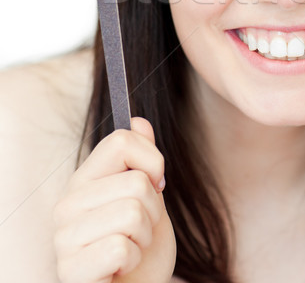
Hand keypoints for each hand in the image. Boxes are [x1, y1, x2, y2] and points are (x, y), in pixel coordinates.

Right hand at [54, 117, 175, 282]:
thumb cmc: (139, 244)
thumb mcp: (148, 197)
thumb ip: (141, 160)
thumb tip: (138, 121)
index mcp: (84, 179)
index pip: (121, 141)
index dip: (152, 160)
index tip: (155, 184)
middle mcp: (67, 204)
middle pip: (137, 182)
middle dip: (154, 209)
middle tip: (140, 228)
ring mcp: (64, 238)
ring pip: (132, 213)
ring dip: (145, 236)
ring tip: (131, 247)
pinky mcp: (70, 270)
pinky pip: (120, 249)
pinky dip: (133, 260)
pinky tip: (120, 268)